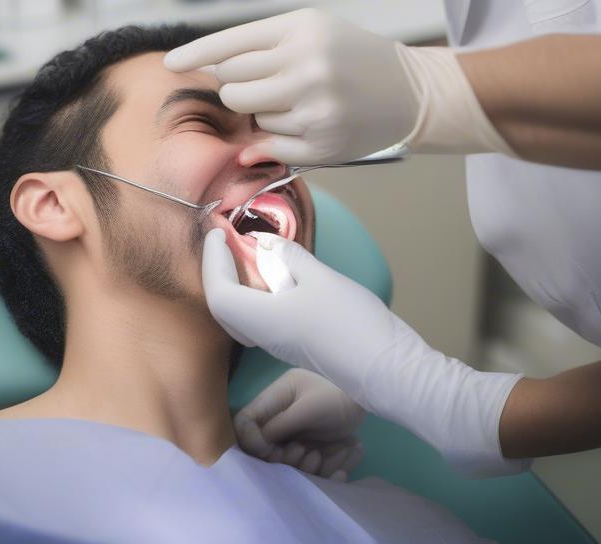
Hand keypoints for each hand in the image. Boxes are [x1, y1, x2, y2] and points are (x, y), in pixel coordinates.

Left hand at [164, 8, 417, 164]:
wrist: (411, 91)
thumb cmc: (353, 54)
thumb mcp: (313, 28)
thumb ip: (262, 43)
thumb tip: (209, 69)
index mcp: (300, 28)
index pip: (231, 43)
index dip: (195, 54)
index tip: (171, 62)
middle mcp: (306, 65)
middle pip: (232, 84)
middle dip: (239, 86)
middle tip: (268, 83)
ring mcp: (314, 107)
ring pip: (251, 116)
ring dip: (264, 111)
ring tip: (300, 100)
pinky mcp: (322, 143)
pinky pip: (269, 145)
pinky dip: (278, 137)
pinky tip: (308, 123)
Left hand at [203, 229, 527, 476]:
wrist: (387, 369)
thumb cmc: (352, 322)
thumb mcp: (320, 278)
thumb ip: (289, 257)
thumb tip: (264, 243)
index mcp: (260, 320)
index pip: (218, 291)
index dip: (212, 261)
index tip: (217, 232)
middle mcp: (262, 336)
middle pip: (223, 306)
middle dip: (219, 272)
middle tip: (226, 242)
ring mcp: (278, 344)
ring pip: (241, 313)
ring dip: (238, 282)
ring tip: (248, 254)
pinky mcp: (294, 345)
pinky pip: (260, 318)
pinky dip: (257, 294)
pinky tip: (277, 277)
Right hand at [235, 369, 364, 481]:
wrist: (367, 396)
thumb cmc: (336, 394)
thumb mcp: (307, 407)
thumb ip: (280, 424)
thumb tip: (257, 443)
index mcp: (274, 399)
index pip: (245, 421)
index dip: (251, 440)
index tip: (270, 450)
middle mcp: (281, 418)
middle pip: (264, 447)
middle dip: (281, 458)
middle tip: (302, 452)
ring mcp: (297, 434)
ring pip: (288, 462)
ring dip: (304, 466)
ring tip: (319, 456)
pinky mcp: (313, 448)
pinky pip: (311, 468)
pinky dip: (325, 471)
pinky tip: (339, 470)